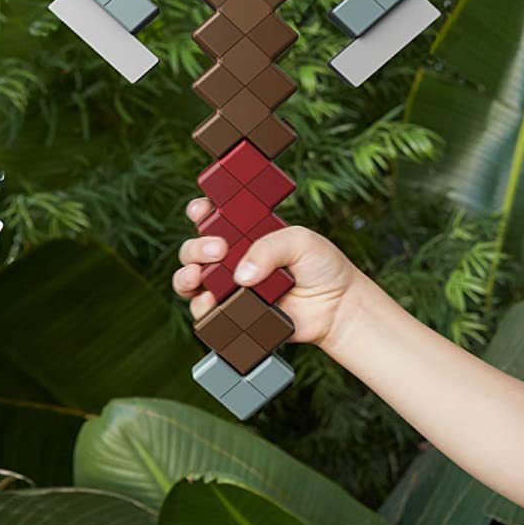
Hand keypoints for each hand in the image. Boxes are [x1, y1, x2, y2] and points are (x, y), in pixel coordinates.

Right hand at [172, 198, 363, 348]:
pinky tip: (213, 302)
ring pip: (190, 281)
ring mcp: (231, 288)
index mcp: (246, 233)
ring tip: (198, 276)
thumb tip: (240, 275)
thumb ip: (269, 248)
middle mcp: (233, 259)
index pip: (213, 218)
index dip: (200, 211)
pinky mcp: (234, 314)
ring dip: (186, 277)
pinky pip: (206, 314)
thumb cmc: (323, 268)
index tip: (201, 210)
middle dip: (196, 248)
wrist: (337, 307)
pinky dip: (203, 308)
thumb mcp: (300, 242)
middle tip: (218, 249)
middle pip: (194, 250)